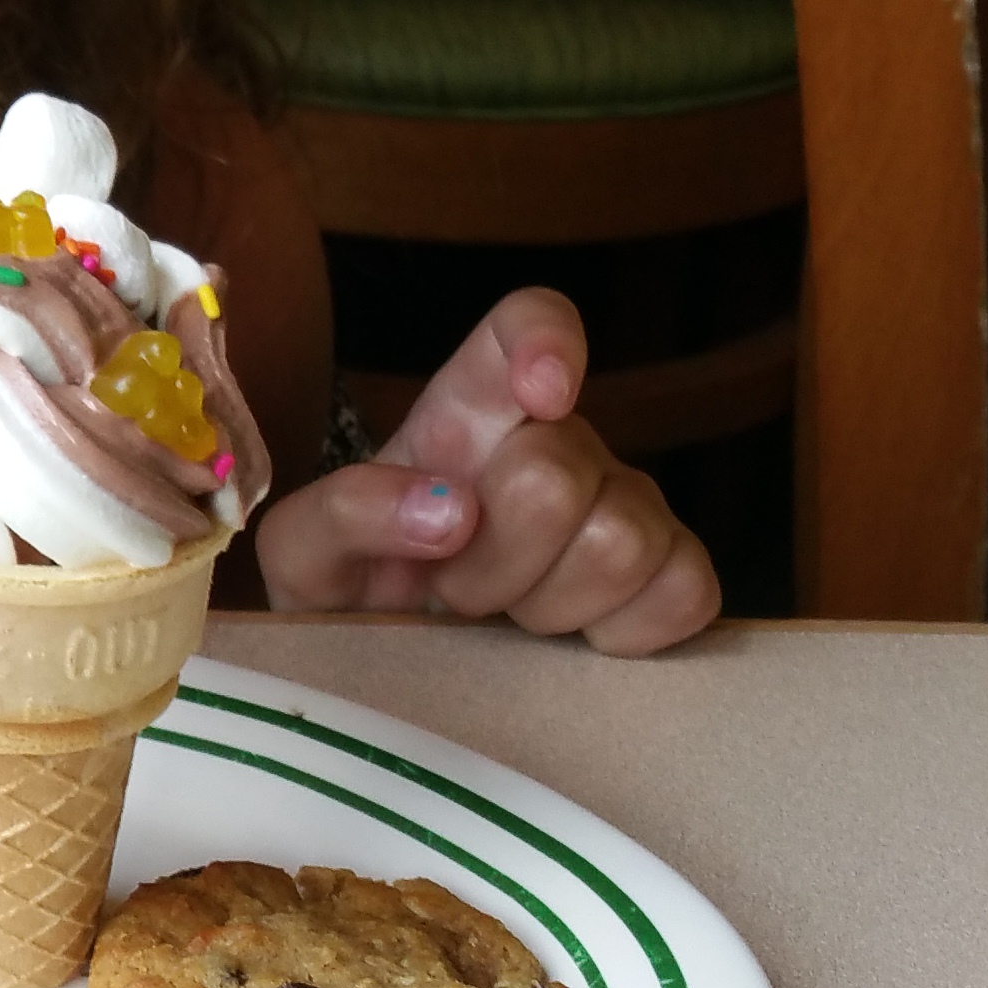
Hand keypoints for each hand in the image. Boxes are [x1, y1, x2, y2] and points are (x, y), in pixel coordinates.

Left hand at [256, 289, 717, 653]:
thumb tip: (448, 510)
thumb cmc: (351, 590)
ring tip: (506, 615)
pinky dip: (625, 631)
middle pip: (556, 475)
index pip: (529, 322)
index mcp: (468, 410)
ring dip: (549, 602)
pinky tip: (573, 639)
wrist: (391, 665)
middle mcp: (558, 443)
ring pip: (624, 538)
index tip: (540, 397)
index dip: (547, 342)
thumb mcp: (301, 554)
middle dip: (492, 560)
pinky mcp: (668, 576)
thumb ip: (343, 515)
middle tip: (455, 590)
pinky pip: (685, 591)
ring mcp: (624, 505)